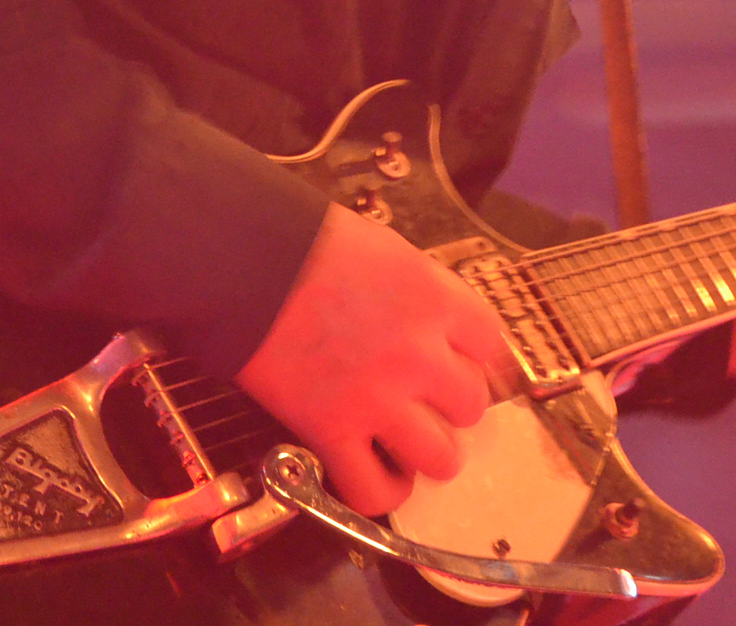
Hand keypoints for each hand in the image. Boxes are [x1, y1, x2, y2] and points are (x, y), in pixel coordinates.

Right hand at [234, 203, 512, 514]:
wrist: (244, 260)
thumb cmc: (305, 243)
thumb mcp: (385, 249)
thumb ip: (420, 290)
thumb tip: (434, 320)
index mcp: (433, 300)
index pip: (491, 345)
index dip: (474, 357)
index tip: (462, 364)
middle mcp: (417, 354)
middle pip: (470, 406)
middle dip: (449, 404)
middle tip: (425, 397)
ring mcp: (377, 398)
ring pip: (441, 459)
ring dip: (426, 452)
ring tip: (407, 442)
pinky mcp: (331, 431)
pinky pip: (375, 490)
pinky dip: (381, 491)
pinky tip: (375, 474)